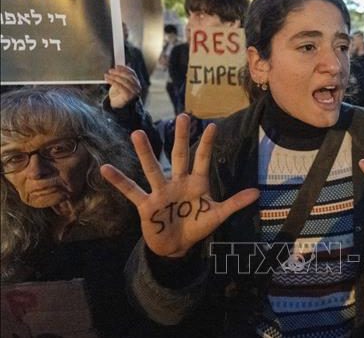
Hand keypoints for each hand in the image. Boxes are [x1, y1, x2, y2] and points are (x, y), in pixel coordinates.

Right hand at [100, 114, 258, 256]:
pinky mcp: (147, 204)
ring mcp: (161, 191)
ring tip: (137, 133)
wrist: (177, 246)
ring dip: (145, 152)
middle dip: (180, 138)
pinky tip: (105, 169)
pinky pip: (131, 191)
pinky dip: (119, 181)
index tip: (212, 125)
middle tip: (182, 116)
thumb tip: (257, 193)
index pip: (202, 159)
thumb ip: (234, 203)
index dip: (207, 144)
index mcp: (196, 183)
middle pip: (179, 156)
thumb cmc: (196, 227)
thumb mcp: (217, 215)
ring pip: (152, 168)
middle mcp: (177, 182)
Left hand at [105, 65, 140, 108]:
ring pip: (124, 81)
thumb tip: (124, 65)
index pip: (132, 73)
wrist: (118, 105)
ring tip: (107, 75)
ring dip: (114, 77)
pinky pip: (120, 86)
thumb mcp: (121, 82)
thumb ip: (123, 75)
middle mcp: (137, 87)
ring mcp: (134, 92)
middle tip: (110, 70)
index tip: (117, 66)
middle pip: (128, 76)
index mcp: (137, 83)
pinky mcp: (128, 96)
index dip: (124, 68)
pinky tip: (108, 80)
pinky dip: (113, 82)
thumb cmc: (119, 94)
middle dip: (118, 72)